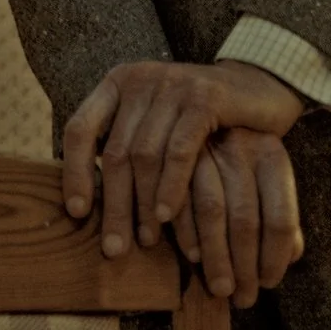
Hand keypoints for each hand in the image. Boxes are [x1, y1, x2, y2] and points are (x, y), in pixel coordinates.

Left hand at [61, 60, 304, 257]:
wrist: (256, 85)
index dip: (74, 172)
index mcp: (118, 84)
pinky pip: (180, 150)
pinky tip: (167, 215)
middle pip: (114, 152)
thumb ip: (125, 144)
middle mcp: (140, 81)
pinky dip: (171, 186)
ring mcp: (172, 86)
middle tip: (114, 248)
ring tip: (145, 241)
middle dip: (113, 205)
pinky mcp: (204, 98)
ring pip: (144, 155)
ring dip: (142, 204)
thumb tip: (86, 200)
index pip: (80, 129)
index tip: (77, 212)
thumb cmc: (198, 116)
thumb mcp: (154, 121)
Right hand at [171, 129, 303, 306]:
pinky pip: (180, 196)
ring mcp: (209, 146)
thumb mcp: (270, 173)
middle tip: (241, 300)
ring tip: (218, 289)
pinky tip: (192, 255)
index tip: (268, 284)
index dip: (275, 257)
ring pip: (212, 211)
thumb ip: (281, 214)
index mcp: (273, 155)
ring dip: (214, 257)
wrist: (215, 91)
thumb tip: (293, 255)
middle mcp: (244, 148)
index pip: (281, 217)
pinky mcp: (177, 148)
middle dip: (242, 267)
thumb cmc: (246, 146)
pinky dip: (185, 232)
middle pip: (245, 219)